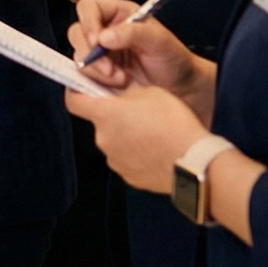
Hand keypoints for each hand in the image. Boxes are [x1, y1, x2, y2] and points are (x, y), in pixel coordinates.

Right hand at [65, 0, 210, 106]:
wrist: (181, 89)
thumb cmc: (174, 60)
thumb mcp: (159, 41)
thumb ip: (133, 33)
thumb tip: (104, 37)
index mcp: (119, 15)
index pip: (89, 7)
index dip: (88, 22)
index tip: (97, 41)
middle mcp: (106, 32)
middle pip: (77, 33)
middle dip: (90, 53)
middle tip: (110, 68)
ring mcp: (101, 55)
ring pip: (78, 56)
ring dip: (96, 71)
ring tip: (120, 79)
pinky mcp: (98, 75)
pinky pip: (82, 76)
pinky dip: (94, 82)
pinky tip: (114, 86)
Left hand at [66, 85, 208, 195]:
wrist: (194, 162)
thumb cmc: (174, 125)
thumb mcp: (150, 92)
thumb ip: (127, 94)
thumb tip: (122, 100)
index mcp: (105, 115)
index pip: (73, 101)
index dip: (77, 92)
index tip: (84, 90)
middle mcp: (104, 139)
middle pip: (100, 123)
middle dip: (116, 118)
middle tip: (139, 114)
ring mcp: (115, 160)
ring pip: (116, 142)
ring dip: (128, 137)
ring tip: (154, 135)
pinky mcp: (129, 177)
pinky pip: (129, 160)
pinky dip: (138, 155)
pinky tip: (158, 151)